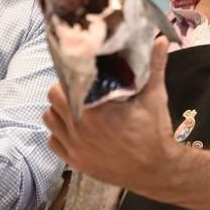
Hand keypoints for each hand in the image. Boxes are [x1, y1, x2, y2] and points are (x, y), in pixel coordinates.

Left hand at [44, 37, 176, 192]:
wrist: (157, 170)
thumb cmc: (155, 132)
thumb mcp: (154, 96)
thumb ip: (154, 66)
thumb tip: (160, 39)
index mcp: (93, 111)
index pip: (62, 85)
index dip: (69, 77)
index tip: (81, 74)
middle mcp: (78, 129)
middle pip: (53, 99)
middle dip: (64, 91)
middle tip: (80, 89)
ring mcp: (74, 147)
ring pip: (49, 120)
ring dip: (59, 112)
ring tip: (76, 108)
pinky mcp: (75, 162)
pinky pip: (53, 142)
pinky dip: (60, 134)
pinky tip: (76, 129)